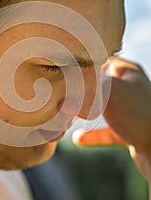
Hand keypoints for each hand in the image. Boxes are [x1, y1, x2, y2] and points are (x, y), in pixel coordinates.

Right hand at [73, 57, 150, 178]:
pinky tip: (78, 139)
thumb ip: (84, 90)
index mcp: (127, 72)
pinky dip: (93, 135)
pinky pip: (107, 131)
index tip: (62, 69)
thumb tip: (61, 98)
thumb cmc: (137, 114)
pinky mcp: (130, 131)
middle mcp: (130, 88)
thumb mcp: (108, 92)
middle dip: (80, 91)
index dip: (81, 64)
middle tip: (61, 94)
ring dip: (85, 113)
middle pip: (99, 85)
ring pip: (102, 108)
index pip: (100, 60)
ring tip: (67, 115)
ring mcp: (131, 111)